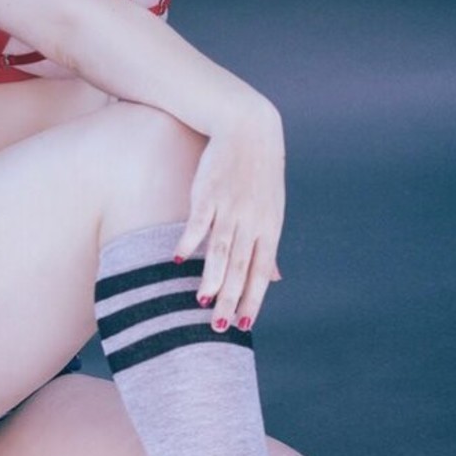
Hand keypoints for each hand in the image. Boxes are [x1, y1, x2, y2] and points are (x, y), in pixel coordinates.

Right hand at [172, 97, 284, 330]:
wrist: (249, 129)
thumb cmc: (258, 175)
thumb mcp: (271, 211)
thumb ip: (267, 247)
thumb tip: (276, 280)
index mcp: (269, 229)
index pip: (261, 272)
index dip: (253, 299)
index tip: (243, 325)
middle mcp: (251, 221)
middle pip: (240, 267)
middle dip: (230, 298)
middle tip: (218, 325)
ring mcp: (230, 207)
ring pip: (220, 249)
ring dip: (211, 276)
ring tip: (201, 300)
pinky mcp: (209, 192)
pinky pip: (198, 222)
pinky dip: (188, 241)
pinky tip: (179, 259)